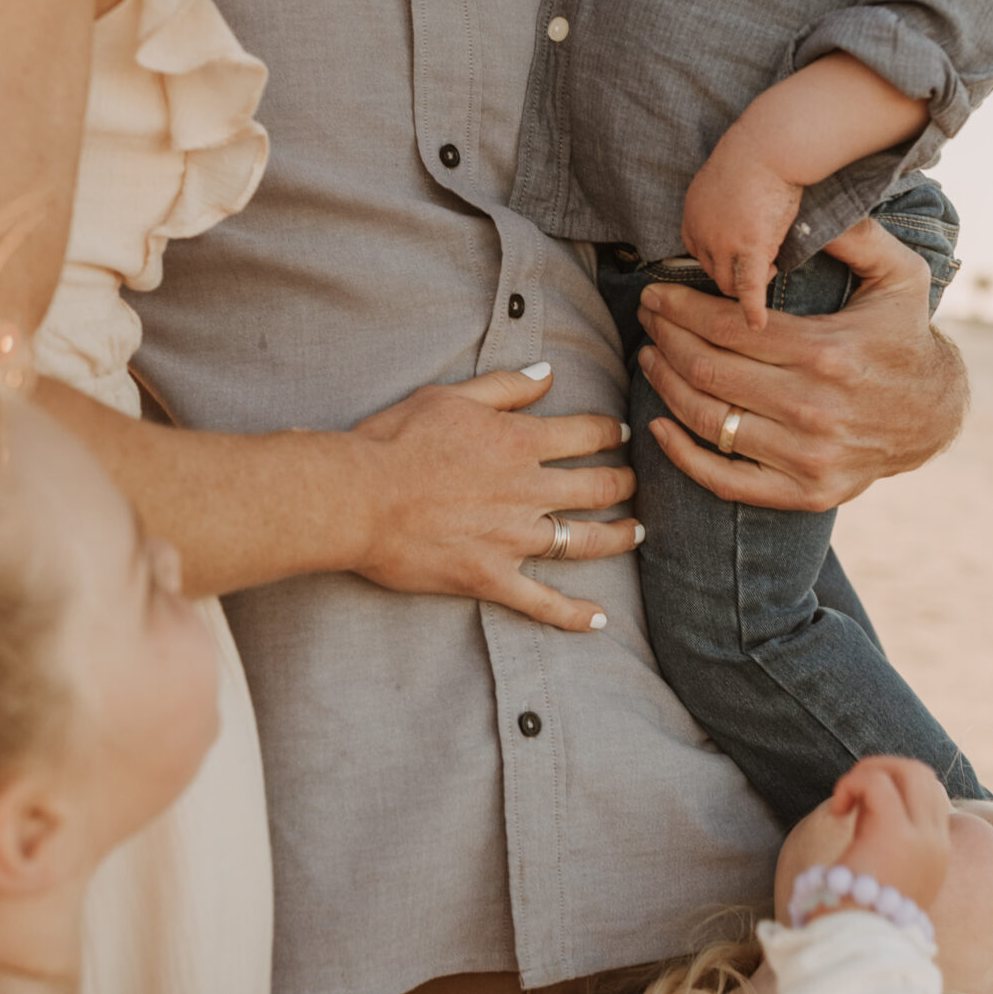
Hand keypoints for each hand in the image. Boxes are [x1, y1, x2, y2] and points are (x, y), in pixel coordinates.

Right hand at [350, 364, 636, 634]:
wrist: (357, 498)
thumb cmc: (394, 442)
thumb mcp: (449, 397)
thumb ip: (505, 386)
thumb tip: (548, 374)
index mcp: (520, 442)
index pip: (587, 434)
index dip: (610, 432)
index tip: (620, 433)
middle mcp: (528, 491)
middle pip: (599, 487)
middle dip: (624, 482)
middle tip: (632, 482)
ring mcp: (513, 539)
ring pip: (585, 541)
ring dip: (618, 536)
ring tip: (635, 532)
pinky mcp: (491, 578)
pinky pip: (543, 602)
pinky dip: (573, 614)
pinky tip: (598, 620)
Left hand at [636, 217, 966, 512]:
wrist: (937, 415)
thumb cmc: (905, 337)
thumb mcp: (900, 274)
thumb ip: (856, 235)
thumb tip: (806, 204)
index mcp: (828, 352)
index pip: (729, 327)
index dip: (680, 308)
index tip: (655, 294)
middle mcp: (814, 407)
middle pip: (708, 370)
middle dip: (664, 338)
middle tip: (646, 317)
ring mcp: (809, 456)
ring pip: (709, 419)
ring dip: (665, 385)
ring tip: (649, 357)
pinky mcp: (806, 492)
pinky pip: (726, 479)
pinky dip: (682, 455)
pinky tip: (658, 425)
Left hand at [680, 138, 801, 331]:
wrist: (770, 142)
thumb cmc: (757, 152)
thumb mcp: (724, 177)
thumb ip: (722, 202)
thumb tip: (736, 214)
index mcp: (692, 214)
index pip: (698, 254)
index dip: (719, 260)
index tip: (737, 258)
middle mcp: (700, 232)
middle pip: (711, 272)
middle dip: (733, 273)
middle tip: (760, 266)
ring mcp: (723, 242)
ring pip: (728, 282)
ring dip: (746, 284)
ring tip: (770, 271)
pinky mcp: (750, 247)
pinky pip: (749, 287)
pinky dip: (751, 308)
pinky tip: (757, 325)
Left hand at [824, 755, 951, 917]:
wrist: (859, 948)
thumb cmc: (857, 920)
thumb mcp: (881, 882)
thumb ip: (882, 848)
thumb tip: (858, 814)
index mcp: (937, 854)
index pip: (930, 793)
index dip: (895, 785)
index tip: (862, 806)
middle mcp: (936, 843)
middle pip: (922, 773)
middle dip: (883, 768)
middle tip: (852, 793)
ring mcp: (921, 837)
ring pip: (906, 770)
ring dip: (868, 773)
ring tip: (845, 801)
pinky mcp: (895, 834)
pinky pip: (876, 782)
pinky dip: (851, 784)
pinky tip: (837, 812)